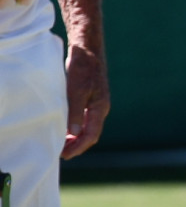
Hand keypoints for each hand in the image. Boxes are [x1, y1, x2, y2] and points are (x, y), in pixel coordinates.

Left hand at [62, 42, 108, 158]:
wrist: (88, 51)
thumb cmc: (83, 69)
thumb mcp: (76, 91)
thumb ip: (75, 112)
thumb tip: (74, 133)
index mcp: (100, 109)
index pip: (91, 135)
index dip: (78, 147)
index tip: (65, 155)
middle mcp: (100, 109)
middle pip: (91, 134)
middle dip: (78, 145)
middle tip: (63, 153)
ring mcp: (97, 104)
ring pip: (88, 127)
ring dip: (77, 138)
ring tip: (63, 144)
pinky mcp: (91, 99)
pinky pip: (85, 119)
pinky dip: (77, 127)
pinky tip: (68, 128)